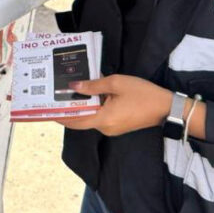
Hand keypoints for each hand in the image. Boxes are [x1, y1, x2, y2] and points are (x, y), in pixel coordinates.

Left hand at [54, 75, 173, 136]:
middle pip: (81, 120)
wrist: (167, 107)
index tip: (46, 109)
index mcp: (103, 119)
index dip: (60, 115)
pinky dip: (92, 108)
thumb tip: (73, 87)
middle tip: (54, 98)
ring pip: (90, 118)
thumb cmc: (143, 93)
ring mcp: (112, 128)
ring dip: (80, 108)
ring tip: (68, 93)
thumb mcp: (116, 83)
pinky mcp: (118, 125)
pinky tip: (88, 95)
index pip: (75, 120)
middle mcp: (105, 128)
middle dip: (67, 110)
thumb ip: (93, 86)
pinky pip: (100, 117)